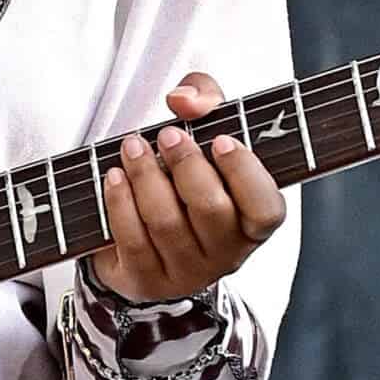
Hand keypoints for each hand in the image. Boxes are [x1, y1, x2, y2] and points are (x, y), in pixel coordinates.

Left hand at [88, 71, 286, 303]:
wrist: (144, 232)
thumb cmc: (186, 175)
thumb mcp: (206, 129)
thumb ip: (206, 99)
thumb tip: (184, 100)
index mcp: (253, 223)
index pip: (266, 209)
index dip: (245, 173)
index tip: (220, 140)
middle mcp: (226, 253)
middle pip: (210, 210)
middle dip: (185, 164)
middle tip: (166, 135)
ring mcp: (186, 272)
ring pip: (166, 223)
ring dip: (145, 176)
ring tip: (132, 147)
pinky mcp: (146, 281)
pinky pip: (132, 240)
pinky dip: (120, 202)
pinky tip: (113, 176)